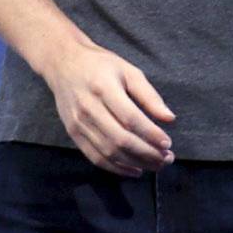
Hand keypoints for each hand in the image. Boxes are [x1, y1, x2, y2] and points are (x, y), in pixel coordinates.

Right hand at [46, 36, 174, 171]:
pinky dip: (116, 168)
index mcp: (104, 88)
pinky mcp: (73, 133)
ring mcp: (78, 123)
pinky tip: (134, 169)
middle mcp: (88, 108)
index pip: (130, 118)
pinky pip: (95, 157)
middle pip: (120, 139)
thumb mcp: (128, 71)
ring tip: (156, 165)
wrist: (63, 63)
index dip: (150, 134)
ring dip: (135, 162)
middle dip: (147, 153)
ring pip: (109, 152)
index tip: (167, 143)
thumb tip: (170, 119)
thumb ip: (149, 95)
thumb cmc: (100, 65)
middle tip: (167, 158)